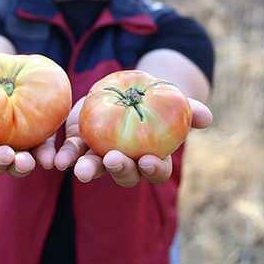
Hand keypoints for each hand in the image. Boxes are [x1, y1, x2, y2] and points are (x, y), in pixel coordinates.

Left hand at [53, 97, 212, 187]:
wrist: (125, 88)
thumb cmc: (155, 98)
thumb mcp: (173, 100)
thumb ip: (190, 110)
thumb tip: (207, 117)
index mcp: (151, 157)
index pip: (155, 169)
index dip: (153, 168)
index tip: (149, 159)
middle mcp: (125, 163)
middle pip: (124, 174)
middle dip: (119, 169)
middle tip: (113, 159)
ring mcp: (99, 156)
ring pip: (94, 168)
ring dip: (88, 169)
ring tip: (80, 169)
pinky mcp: (78, 145)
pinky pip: (70, 153)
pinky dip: (63, 157)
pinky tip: (55, 159)